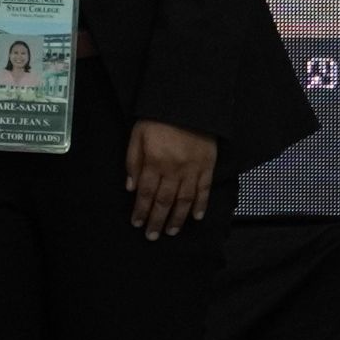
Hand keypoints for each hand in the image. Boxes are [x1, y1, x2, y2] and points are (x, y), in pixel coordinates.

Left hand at [124, 120, 217, 238]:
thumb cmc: (158, 119)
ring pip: (185, 200)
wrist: (187, 104)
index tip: (137, 223)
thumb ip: (133, 162)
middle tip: (152, 236)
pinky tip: (197, 217)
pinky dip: (201, 205)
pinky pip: (205, 190)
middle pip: (164, 201)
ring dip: (177, 218)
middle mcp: (174, 169)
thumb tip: (131, 187)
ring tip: (171, 231)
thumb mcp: (137, 136)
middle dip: (157, 221)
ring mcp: (193, 169)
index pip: (146, 194)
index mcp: (154, 162)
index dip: (141, 211)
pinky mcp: (208, 166)